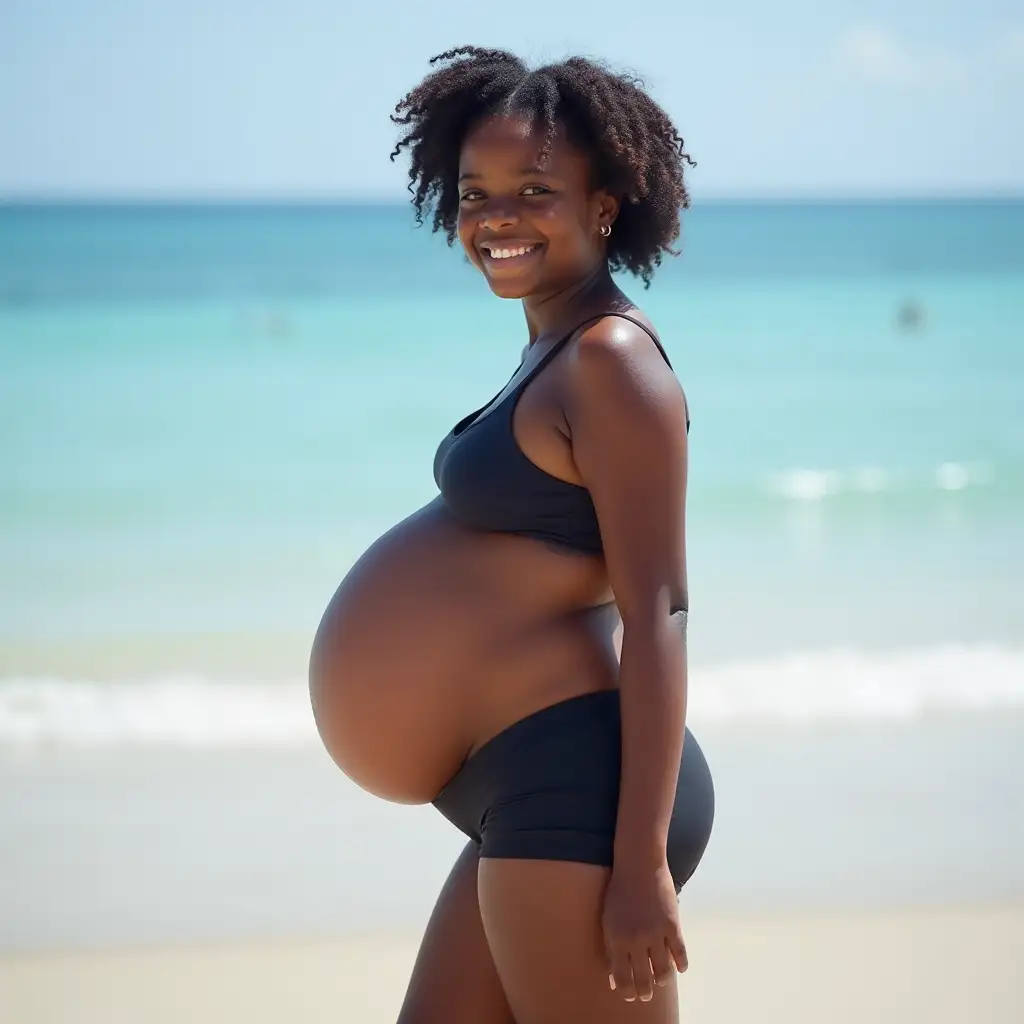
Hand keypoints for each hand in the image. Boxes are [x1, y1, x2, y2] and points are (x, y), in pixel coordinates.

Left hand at [602, 859, 687, 1002]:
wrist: (638, 865)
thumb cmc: (619, 892)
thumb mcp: (608, 920)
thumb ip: (612, 949)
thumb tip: (614, 978)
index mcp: (616, 940)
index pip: (622, 978)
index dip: (627, 992)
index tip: (630, 996)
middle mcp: (636, 940)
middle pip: (644, 979)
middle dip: (645, 992)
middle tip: (646, 995)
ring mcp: (656, 933)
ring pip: (664, 971)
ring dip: (662, 980)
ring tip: (660, 981)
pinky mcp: (673, 925)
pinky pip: (680, 953)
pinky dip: (681, 964)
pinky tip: (680, 967)